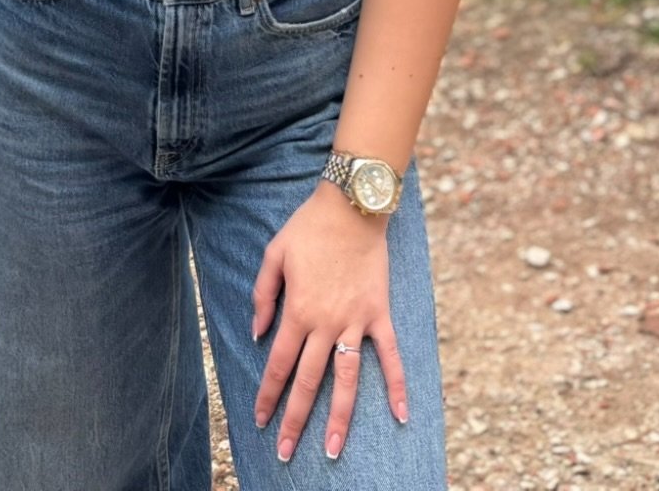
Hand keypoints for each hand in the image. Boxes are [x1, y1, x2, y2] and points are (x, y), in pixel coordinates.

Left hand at [250, 184, 407, 461]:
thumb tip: (258, 333)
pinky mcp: (379, 314)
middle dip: (295, 420)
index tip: (260, 420)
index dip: (268, 395)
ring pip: (346, 379)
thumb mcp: (274, 254)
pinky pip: (390, 355)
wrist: (352, 205)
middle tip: (285, 453)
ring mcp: (356, 322)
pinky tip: (400, 415)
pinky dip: (397, 385)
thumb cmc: (309, 227)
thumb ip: (262, 295)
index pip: (278, 365)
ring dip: (339, 418)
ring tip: (333, 451)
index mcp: (298, 311)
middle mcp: (326, 323)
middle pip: (308, 382)